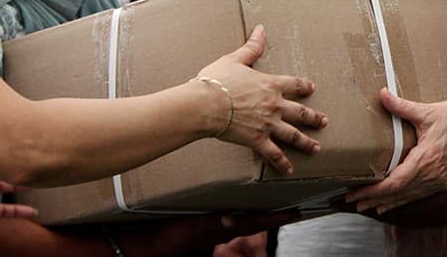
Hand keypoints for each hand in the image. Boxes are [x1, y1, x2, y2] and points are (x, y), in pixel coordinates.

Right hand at [116, 212, 295, 254]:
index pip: (257, 223)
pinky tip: (242, 205)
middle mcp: (224, 230)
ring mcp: (217, 230)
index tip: (295, 212)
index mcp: (224, 230)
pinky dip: (243, 213)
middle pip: (256, 222)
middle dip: (274, 214)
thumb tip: (232, 220)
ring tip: (274, 202)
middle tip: (292, 206)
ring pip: (246, 220)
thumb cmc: (170, 236)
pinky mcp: (208, 227)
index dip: (276, 218)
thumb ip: (212, 224)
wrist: (151, 243)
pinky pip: (231, 220)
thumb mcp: (191, 229)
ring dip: (261, 213)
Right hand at [197, 25, 327, 174]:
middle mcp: (274, 105)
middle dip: (313, 117)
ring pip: (293, 135)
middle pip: (300, 112)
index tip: (312, 88)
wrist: (206, 104)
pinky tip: (289, 169)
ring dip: (306, 142)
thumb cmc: (217, 81)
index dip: (304, 86)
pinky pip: (274, 154)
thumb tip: (261, 29)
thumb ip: (252, 47)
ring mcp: (268, 124)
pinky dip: (282, 163)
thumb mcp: (235, 59)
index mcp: (270, 84)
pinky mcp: (258, 140)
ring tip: (316, 148)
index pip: (294, 84)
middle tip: (324, 121)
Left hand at [345, 89, 446, 213]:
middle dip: (374, 199)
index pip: (395, 182)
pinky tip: (392, 203)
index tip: (356, 193)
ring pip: (409, 197)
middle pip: (398, 193)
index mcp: (426, 159)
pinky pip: (419, 194)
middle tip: (353, 202)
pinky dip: (403, 200)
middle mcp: (432, 175)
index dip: (374, 190)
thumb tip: (382, 93)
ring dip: (387, 202)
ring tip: (366, 206)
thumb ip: (402, 106)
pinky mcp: (444, 180)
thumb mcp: (428, 111)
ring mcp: (439, 180)